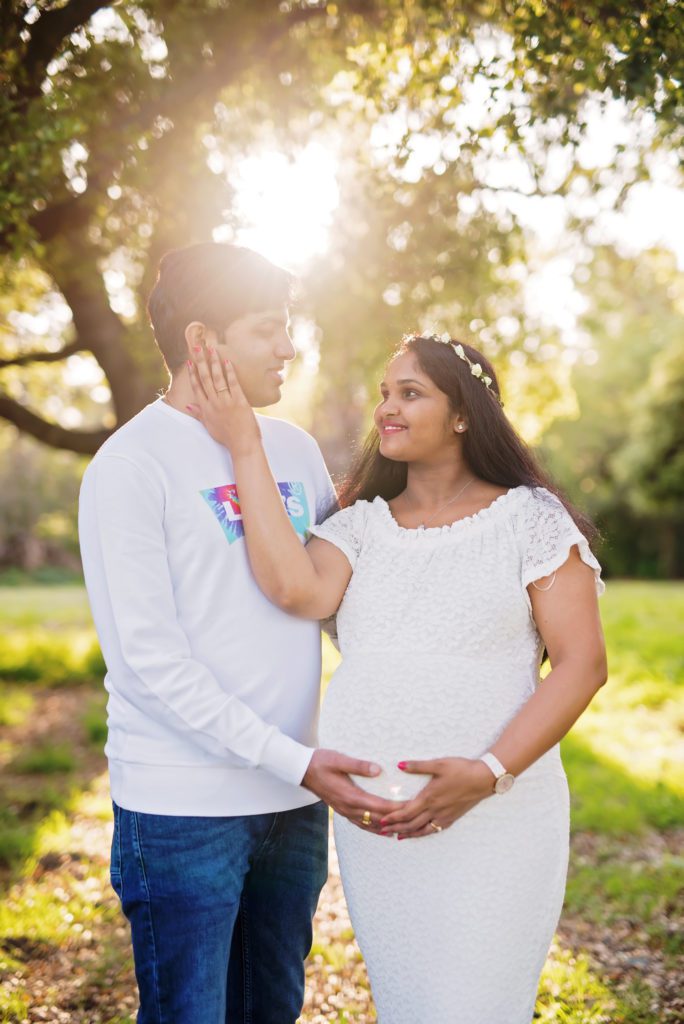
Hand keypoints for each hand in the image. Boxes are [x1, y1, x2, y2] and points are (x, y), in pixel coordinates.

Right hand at [186, 345, 261, 457]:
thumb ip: (199, 414)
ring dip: (214, 362)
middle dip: (200, 361)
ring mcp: (226, 401)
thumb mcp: (209, 426)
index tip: (190, 361)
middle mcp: (214, 403)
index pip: (196, 387)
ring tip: (212, 349)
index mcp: (206, 409)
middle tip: (197, 347)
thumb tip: (188, 406)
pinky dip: (230, 372)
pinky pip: (233, 383)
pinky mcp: (239, 401)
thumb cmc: (226, 437)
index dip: (193, 373)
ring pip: (217, 378)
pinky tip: (227, 361)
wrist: (242, 444)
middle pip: (205, 378)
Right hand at [302, 749, 407, 836]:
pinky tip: (383, 830)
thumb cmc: (320, 761)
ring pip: (370, 825)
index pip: (379, 806)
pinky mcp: (342, 810)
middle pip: (378, 819)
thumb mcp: (339, 759)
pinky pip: (361, 824)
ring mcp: (345, 811)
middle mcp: (349, 807)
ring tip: (403, 829)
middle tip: (414, 820)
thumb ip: (359, 765)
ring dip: (387, 827)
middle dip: (396, 820)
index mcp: (350, 796)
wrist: (302, 770)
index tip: (412, 808)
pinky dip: (374, 828)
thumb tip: (378, 770)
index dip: (397, 809)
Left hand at [378, 757, 493, 839]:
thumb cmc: (461, 769)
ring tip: (397, 836)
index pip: (406, 812)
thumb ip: (417, 766)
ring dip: (408, 834)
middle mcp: (435, 810)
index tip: (381, 821)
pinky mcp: (452, 818)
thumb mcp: (438, 764)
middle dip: (395, 828)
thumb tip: (399, 764)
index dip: (392, 818)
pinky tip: (419, 833)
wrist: (483, 779)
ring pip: (422, 830)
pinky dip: (423, 833)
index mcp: (429, 797)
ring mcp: (444, 816)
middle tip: (383, 831)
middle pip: (411, 824)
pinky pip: (434, 830)